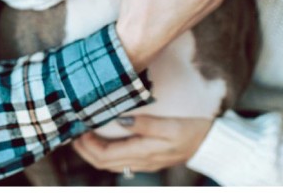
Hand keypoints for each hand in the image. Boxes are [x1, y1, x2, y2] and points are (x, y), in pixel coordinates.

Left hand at [72, 115, 213, 172]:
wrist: (208, 144)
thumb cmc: (192, 131)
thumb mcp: (170, 125)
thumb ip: (145, 124)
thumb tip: (120, 119)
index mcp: (143, 153)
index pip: (105, 155)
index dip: (88, 146)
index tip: (79, 130)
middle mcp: (140, 161)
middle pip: (103, 163)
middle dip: (85, 151)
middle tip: (74, 134)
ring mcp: (143, 161)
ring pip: (110, 163)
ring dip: (93, 152)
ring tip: (84, 137)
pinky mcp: (147, 158)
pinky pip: (119, 160)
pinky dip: (106, 152)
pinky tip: (104, 140)